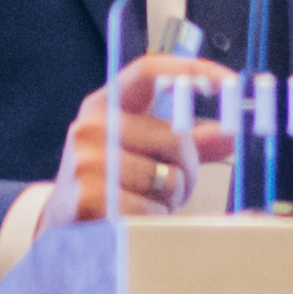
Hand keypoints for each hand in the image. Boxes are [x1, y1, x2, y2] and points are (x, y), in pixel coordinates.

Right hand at [59, 53, 237, 219]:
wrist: (62, 222)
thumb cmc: (111, 182)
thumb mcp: (141, 149)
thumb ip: (187, 140)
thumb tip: (230, 134)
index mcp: (106, 104)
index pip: (148, 72)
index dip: (192, 70)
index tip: (229, 83)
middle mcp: (92, 126)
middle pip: (175, 136)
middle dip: (189, 168)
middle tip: (176, 185)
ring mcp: (87, 162)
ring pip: (168, 178)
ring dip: (171, 199)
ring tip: (148, 202)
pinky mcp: (88, 199)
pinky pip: (151, 211)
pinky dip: (154, 221)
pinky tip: (135, 219)